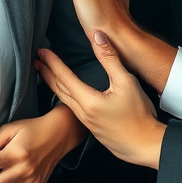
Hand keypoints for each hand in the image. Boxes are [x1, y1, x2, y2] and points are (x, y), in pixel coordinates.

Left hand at [36, 33, 165, 170]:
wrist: (145, 145)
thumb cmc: (139, 116)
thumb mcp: (126, 82)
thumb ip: (110, 58)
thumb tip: (98, 37)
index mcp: (87, 100)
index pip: (64, 76)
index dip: (51, 62)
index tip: (42, 52)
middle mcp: (82, 112)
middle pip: (58, 89)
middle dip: (46, 73)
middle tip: (36, 61)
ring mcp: (85, 121)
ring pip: (63, 99)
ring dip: (52, 85)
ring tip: (45, 76)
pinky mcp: (91, 127)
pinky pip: (71, 108)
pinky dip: (63, 96)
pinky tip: (66, 95)